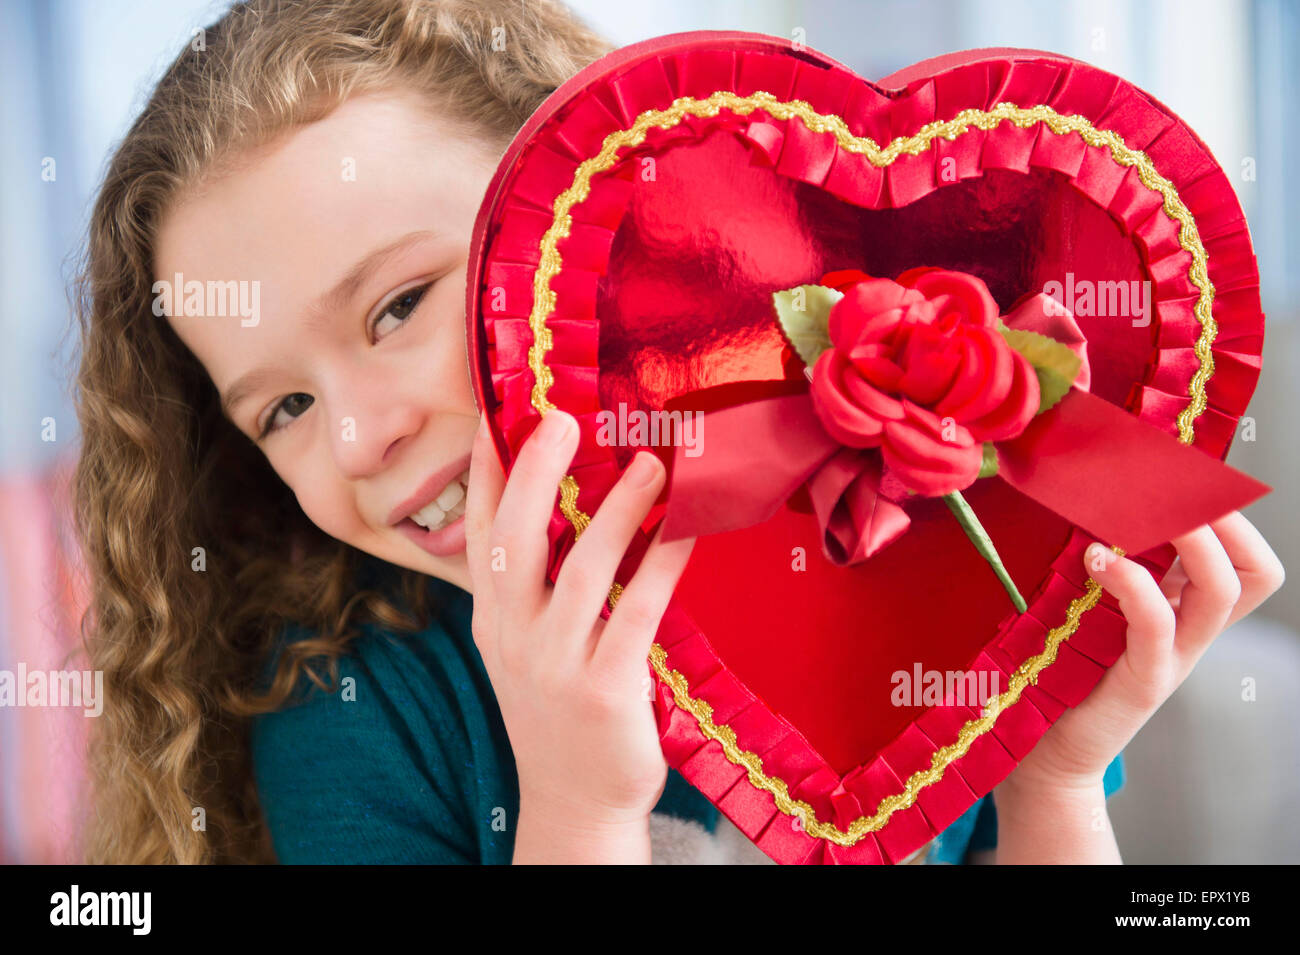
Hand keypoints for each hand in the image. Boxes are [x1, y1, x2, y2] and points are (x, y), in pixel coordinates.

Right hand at [464, 410, 695, 858]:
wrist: (576, 803)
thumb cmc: (560, 713)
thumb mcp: (525, 651)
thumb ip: (534, 590)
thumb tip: (565, 512)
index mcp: (493, 622)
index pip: (480, 536)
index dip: (487, 475)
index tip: (495, 418)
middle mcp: (515, 638)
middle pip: (516, 541)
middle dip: (535, 474)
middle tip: (562, 419)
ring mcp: (557, 665)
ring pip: (582, 570)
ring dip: (618, 510)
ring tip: (652, 463)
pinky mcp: (606, 689)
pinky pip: (638, 611)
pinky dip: (663, 564)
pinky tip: (687, 529)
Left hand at [1002, 511, 1283, 795]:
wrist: (1040, 753)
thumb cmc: (1055, 671)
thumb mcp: (1084, 606)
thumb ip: (1097, 564)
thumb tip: (1079, 495)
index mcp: (1181, 610)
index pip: (1244, 558)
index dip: (1227, 513)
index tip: (1180, 473)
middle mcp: (1189, 633)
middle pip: (1254, 571)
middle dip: (1223, 518)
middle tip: (1170, 485)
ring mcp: (1172, 659)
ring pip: (1222, 591)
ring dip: (1189, 538)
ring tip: (1139, 513)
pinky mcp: (1143, 682)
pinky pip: (1158, 623)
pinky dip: (1133, 582)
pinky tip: (1097, 560)